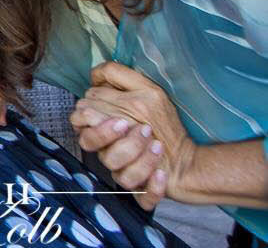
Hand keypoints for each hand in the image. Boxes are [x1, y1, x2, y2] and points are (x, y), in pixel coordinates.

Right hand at [71, 61, 187, 208]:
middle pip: (90, 143)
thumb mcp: (146, 90)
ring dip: (138, 156)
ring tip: (157, 146)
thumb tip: (93, 76)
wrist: (190, 157)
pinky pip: (139, 195)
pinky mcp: (141, 193)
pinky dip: (152, 185)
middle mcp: (107, 151)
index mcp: (102, 128)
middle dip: (115, 137)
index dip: (97, 121)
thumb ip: (117, 75)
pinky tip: (162, 174)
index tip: (123, 120)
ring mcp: (122, 173)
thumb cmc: (163, 123)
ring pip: (113, 169)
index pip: (80, 121)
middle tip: (144, 130)